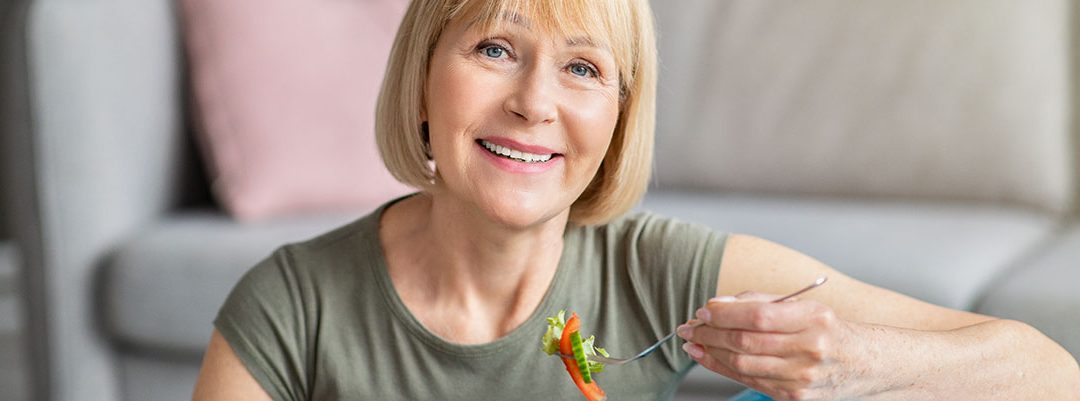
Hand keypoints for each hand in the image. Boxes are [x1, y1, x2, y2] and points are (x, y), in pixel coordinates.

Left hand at [677, 292, 860, 400]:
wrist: (864, 365)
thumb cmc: (828, 331)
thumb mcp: (804, 306)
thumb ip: (760, 301)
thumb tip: (717, 305)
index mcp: (814, 319)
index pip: (758, 315)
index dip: (724, 314)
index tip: (704, 310)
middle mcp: (809, 349)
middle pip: (745, 342)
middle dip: (710, 333)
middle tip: (690, 326)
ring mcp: (802, 377)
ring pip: (742, 364)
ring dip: (710, 352)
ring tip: (694, 341)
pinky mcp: (793, 396)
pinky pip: (749, 381)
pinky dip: (723, 369)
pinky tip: (709, 357)